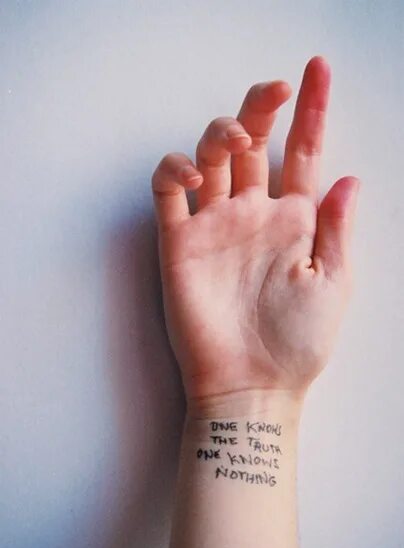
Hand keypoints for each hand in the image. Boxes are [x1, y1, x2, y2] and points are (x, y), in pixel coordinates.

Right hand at [151, 56, 359, 407]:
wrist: (251, 385)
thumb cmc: (297, 344)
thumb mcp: (333, 284)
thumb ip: (337, 230)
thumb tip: (350, 178)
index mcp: (295, 222)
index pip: (304, 154)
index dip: (312, 111)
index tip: (318, 70)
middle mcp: (254, 215)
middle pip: (254, 143)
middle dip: (262, 107)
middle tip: (276, 88)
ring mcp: (216, 226)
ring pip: (210, 157)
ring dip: (221, 132)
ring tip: (238, 137)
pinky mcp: (180, 242)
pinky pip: (170, 192)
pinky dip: (176, 170)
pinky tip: (194, 173)